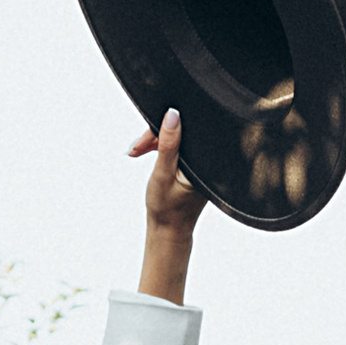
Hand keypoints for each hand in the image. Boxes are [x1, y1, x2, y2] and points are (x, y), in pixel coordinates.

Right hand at [130, 107, 202, 236]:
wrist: (168, 230)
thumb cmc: (167, 208)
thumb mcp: (163, 174)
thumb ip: (168, 145)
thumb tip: (173, 115)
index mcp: (207, 162)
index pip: (189, 129)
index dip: (165, 127)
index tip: (146, 138)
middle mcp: (209, 159)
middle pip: (182, 131)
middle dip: (155, 136)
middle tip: (136, 148)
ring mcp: (202, 162)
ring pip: (177, 138)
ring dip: (155, 141)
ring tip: (136, 151)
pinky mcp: (195, 165)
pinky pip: (179, 146)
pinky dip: (161, 147)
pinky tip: (147, 151)